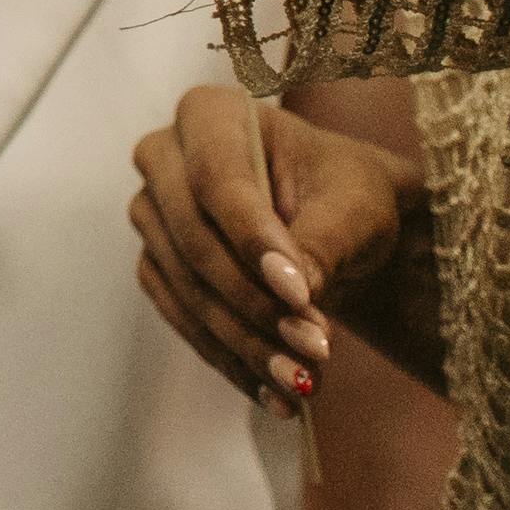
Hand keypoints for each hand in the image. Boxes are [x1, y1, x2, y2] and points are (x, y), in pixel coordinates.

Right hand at [130, 84, 422, 408]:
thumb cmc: (351, 194)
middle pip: (193, 239)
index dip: (253, 240)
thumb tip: (297, 293)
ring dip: (245, 342)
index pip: (218, 180)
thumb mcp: (356, 205)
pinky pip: (183, 319)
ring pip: (186, 287)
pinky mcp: (157, 267)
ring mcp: (152, 215)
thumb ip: (324, 238)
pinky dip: (229, 359)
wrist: (343, 225)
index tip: (301, 295)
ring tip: (302, 383)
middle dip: (254, 304)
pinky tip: (273, 394)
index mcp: (209, 115)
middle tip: (314, 351)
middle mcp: (163, 158)